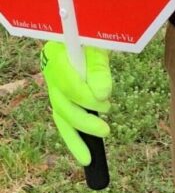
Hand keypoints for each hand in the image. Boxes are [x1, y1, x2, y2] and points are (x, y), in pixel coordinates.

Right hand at [41, 42, 111, 165]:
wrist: (87, 35)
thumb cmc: (93, 38)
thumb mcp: (99, 47)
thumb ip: (99, 69)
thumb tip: (102, 95)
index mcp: (56, 56)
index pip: (67, 83)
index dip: (85, 96)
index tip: (106, 101)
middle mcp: (50, 73)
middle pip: (62, 104)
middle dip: (83, 122)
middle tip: (105, 130)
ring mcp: (54, 86)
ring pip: (60, 117)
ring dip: (75, 138)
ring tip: (89, 157)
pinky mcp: (61, 96)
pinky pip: (65, 119)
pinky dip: (74, 135)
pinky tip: (84, 152)